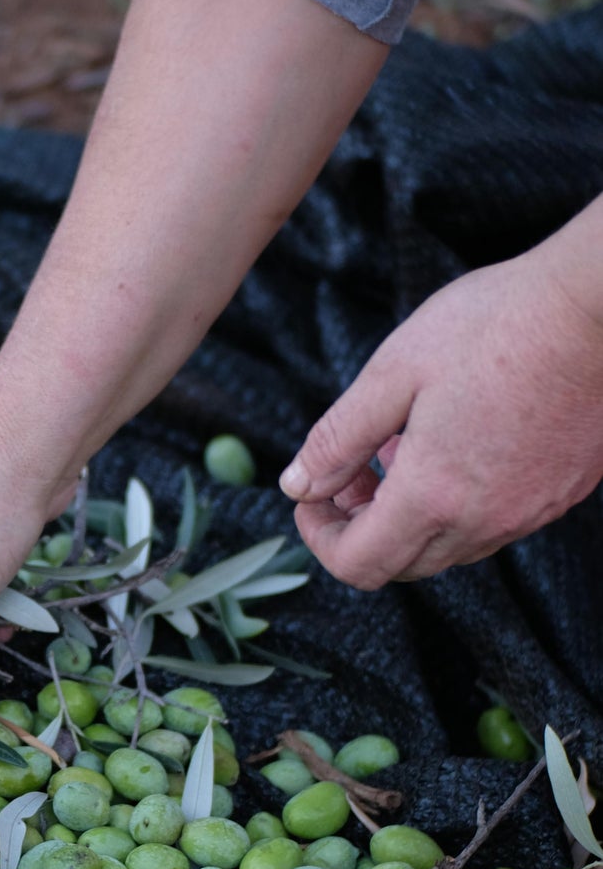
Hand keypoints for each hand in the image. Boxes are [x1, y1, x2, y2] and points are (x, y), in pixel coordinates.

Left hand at [281, 247, 602, 587]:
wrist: (599, 303)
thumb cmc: (493, 325)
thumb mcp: (390, 374)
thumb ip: (336, 440)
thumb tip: (296, 486)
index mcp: (434, 496)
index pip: (358, 566)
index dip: (319, 539)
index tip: (311, 495)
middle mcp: (487, 520)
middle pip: (401, 565)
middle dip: (358, 528)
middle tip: (350, 469)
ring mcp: (531, 511)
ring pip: (448, 548)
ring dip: (406, 517)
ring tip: (398, 447)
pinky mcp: (563, 492)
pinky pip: (493, 525)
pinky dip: (454, 505)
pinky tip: (452, 443)